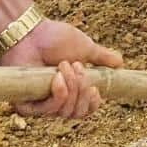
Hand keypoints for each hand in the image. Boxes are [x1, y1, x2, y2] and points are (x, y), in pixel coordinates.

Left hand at [0, 18, 122, 118]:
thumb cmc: (54, 39)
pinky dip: (58, 93)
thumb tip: (120, 64)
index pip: (86, 110)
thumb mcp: (85, 48)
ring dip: (71, 87)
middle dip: (83, 91)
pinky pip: (48, 110)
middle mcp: (56, 101)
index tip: (96, 89)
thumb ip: (102, 58)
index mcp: (71, 90)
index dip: (93, 104)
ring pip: (65, 112)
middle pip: (77, 113)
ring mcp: (40, 104)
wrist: (32, 33)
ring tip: (65, 65)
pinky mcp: (25, 105)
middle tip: (80, 68)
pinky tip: (57, 77)